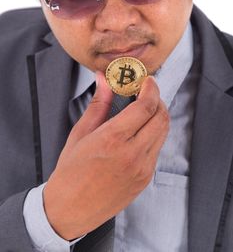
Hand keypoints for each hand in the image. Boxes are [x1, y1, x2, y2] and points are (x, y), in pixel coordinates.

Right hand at [43, 72, 169, 239]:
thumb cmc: (70, 172)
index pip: (145, 107)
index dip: (151, 89)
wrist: (71, 209)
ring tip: (144, 110)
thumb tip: (103, 79)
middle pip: (161, 118)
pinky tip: (140, 132)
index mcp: (113, 140)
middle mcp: (132, 154)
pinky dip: (154, 134)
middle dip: (158, 99)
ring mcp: (142, 169)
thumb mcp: (80, 133)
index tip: (148, 81)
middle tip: (147, 93)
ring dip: (158, 116)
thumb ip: (98, 104)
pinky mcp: (145, 179)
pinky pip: (157, 149)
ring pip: (163, 133)